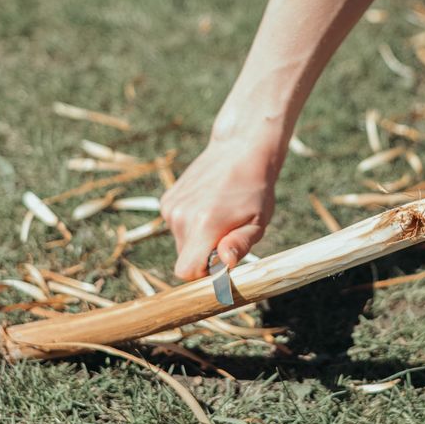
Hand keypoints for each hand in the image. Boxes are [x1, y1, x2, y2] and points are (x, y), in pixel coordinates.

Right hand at [161, 135, 281, 279]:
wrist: (239, 149)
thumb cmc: (255, 189)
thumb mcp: (258, 221)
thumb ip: (239, 245)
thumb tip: (225, 264)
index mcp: (203, 225)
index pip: (185, 272)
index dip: (203, 274)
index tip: (220, 263)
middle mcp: (180, 217)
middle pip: (185, 259)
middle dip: (204, 255)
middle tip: (227, 233)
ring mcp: (170, 207)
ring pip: (182, 242)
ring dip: (199, 238)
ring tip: (219, 215)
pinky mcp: (166, 200)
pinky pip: (177, 226)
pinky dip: (191, 223)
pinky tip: (208, 205)